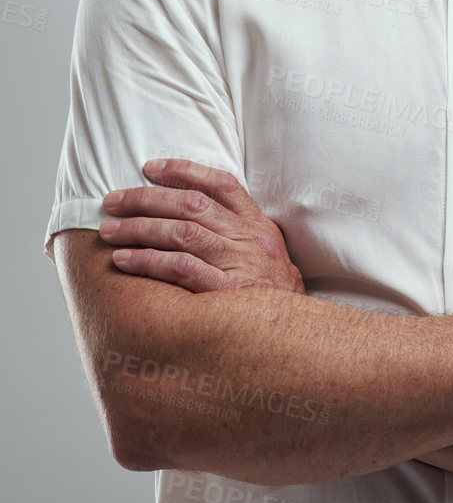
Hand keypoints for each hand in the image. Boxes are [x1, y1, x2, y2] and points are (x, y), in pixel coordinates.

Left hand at [99, 158, 303, 293]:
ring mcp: (238, 264)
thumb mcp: (266, 252)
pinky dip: (148, 260)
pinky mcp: (224, 292)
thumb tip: (191, 212)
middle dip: (148, 198)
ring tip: (109, 230)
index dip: (184, 171)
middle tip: (113, 200)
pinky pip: (181, 269)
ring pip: (183, 233)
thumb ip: (237, 231)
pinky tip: (124, 259)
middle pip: (193, 205)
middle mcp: (249, 238)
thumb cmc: (272, 293)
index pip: (222, 184)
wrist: (294, 334)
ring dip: (140, 228)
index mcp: (258, 224)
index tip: (149, 168)